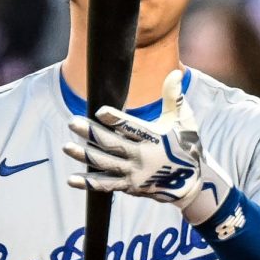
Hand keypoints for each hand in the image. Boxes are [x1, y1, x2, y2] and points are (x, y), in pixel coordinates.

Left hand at [64, 69, 232, 224]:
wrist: (192, 183)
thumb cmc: (186, 145)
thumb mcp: (184, 121)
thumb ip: (174, 97)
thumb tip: (175, 72)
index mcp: (156, 138)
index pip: (133, 127)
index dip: (116, 119)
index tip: (100, 111)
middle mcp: (143, 156)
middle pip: (113, 144)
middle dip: (91, 133)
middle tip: (72, 122)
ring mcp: (135, 173)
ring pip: (105, 164)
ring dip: (85, 156)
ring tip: (67, 147)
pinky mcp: (130, 187)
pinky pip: (106, 185)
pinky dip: (89, 183)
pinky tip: (72, 179)